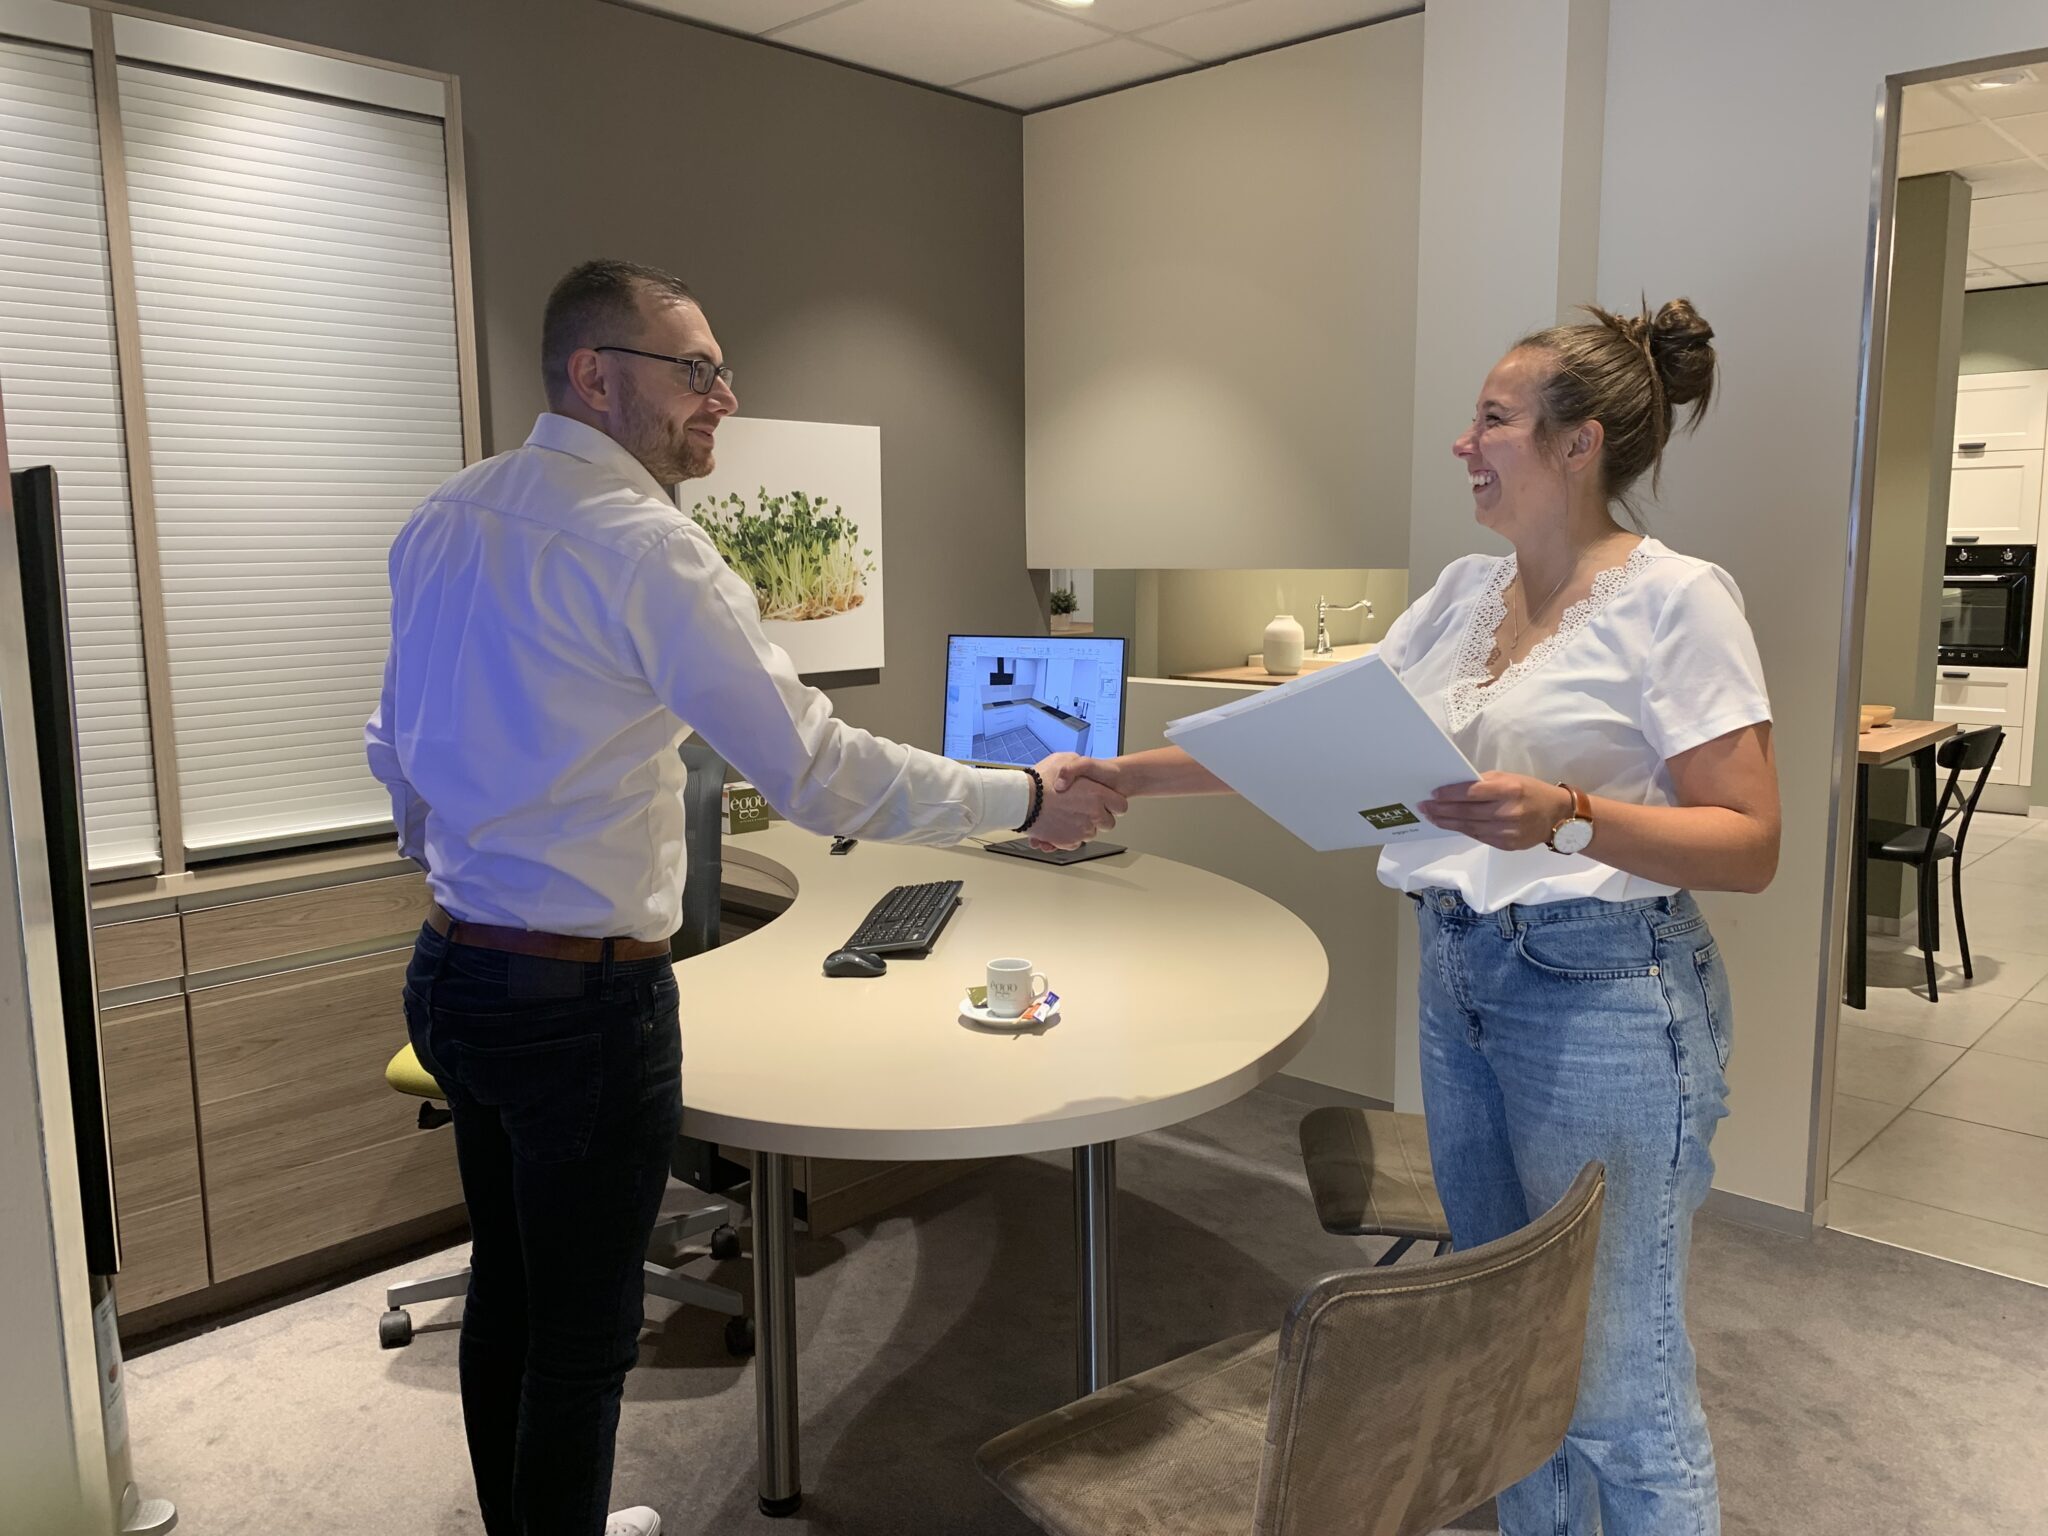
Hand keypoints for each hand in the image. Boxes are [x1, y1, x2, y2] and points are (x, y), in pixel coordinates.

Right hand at [1026, 756, 1128, 849]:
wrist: (1021, 800)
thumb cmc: (1041, 780)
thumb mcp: (1063, 759)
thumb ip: (1078, 765)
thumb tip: (1081, 774)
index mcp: (1098, 795)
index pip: (1120, 806)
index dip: (1112, 804)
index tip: (1104, 803)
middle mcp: (1094, 814)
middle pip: (1108, 823)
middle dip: (1098, 818)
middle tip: (1083, 809)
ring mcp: (1082, 830)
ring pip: (1091, 834)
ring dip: (1082, 827)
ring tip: (1066, 815)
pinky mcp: (1069, 842)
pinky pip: (1075, 843)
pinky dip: (1069, 837)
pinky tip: (1059, 825)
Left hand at [1417, 773, 1573, 851]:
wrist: (1557, 817)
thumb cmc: (1530, 791)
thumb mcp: (1511, 778)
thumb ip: (1485, 782)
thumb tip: (1455, 787)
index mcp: (1509, 790)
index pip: (1471, 792)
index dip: (1450, 794)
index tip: (1433, 793)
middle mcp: (1507, 812)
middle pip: (1466, 812)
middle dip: (1441, 809)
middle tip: (1424, 806)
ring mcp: (1506, 831)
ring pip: (1468, 827)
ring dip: (1446, 822)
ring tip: (1431, 816)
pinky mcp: (1505, 845)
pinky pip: (1478, 836)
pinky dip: (1462, 830)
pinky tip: (1450, 824)